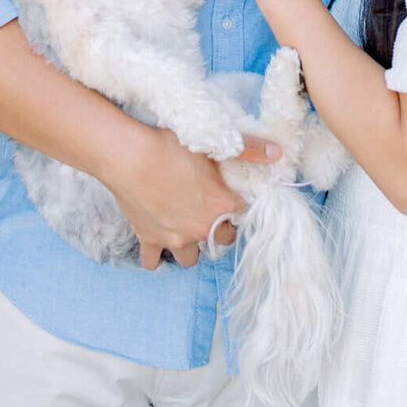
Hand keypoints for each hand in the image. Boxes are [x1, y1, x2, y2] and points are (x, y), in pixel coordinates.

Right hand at [106, 127, 278, 269]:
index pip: (243, 216)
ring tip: (186, 229)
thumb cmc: (171, 147)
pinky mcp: (149, 239)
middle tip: (210, 213)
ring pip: (190, 258)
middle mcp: (201, 228)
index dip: (238, 207)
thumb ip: (248, 149)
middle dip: (218, 231)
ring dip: (190, 247)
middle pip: (221, 242)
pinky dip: (155, 257)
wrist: (129, 156)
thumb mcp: (212, 145)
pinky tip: (157, 244)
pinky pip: (153, 262)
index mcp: (221, 206)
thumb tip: (277, 153)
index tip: (231, 198)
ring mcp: (174, 237)